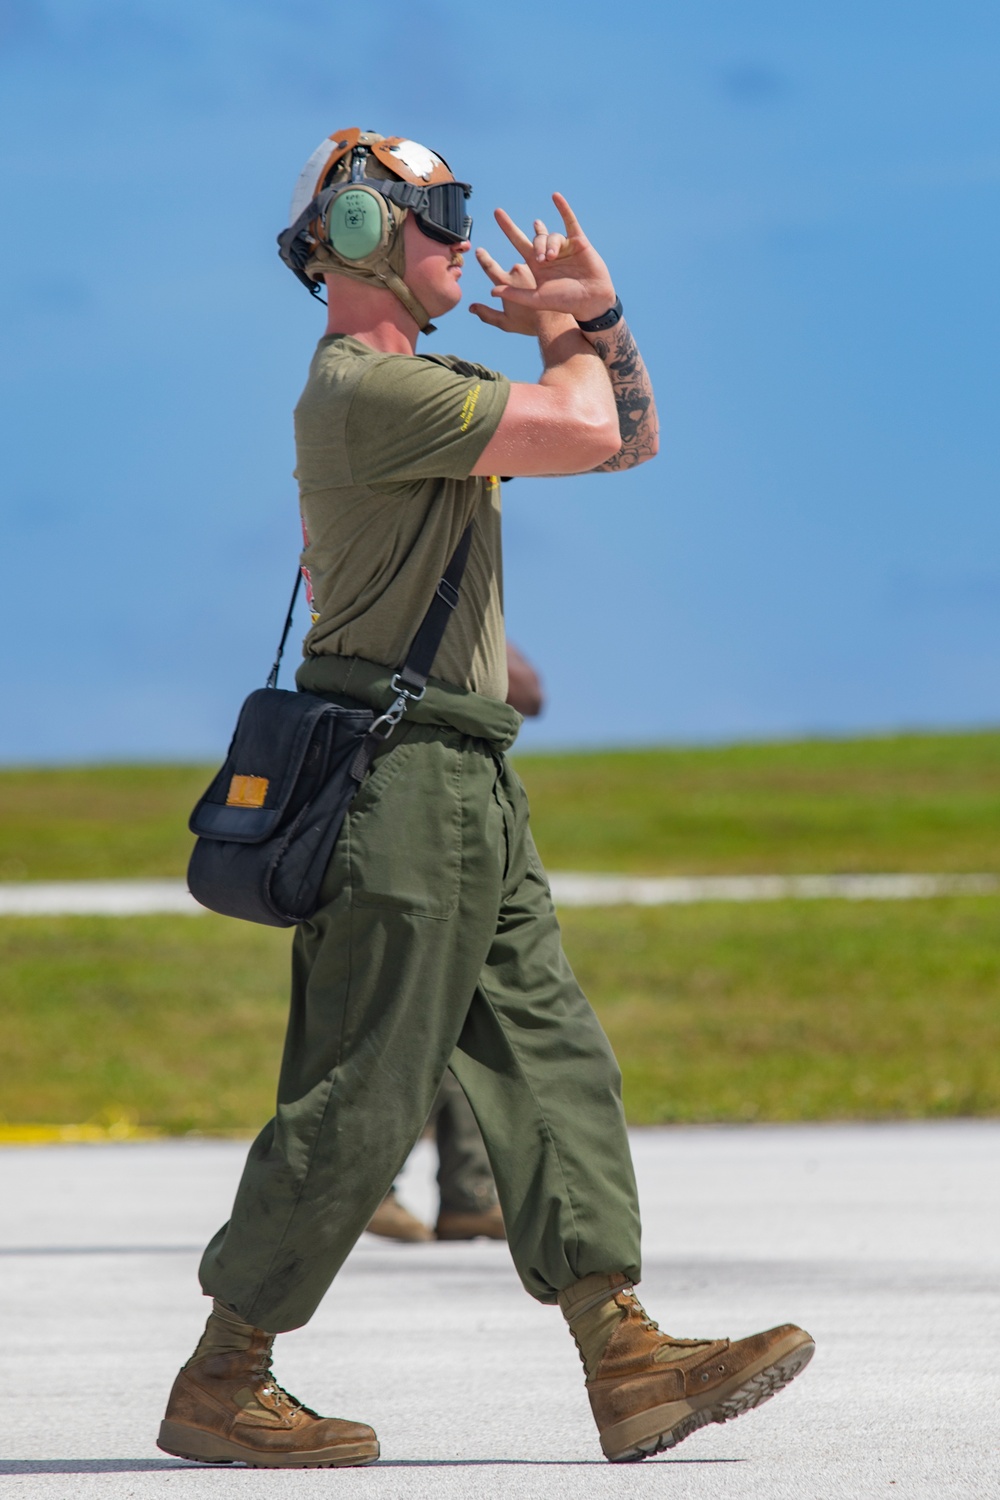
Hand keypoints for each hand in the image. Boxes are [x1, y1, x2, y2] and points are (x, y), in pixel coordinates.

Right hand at [468, 252, 541, 335]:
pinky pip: (542, 262)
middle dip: (517, 281)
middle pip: (513, 272)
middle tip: (525, 291)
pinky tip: (548, 268)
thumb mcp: (506, 323)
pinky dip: (543, 263)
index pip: (489, 267)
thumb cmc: (530, 324)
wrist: (555, 320)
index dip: (483, 258)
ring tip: (538, 285)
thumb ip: (487, 314)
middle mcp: (517, 270)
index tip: (479, 251)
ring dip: (532, 276)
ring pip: (528, 268)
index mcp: (505, 282)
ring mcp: (532, 266)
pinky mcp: (547, 264)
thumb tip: (471, 308)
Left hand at [487, 193, 615, 324]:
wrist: (590, 301)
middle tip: (542, 260)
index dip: (508, 228)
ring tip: (553, 257)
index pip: (518, 242)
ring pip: (552, 236)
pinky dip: (563, 209)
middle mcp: (549, 254)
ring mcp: (564, 247)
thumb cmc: (564, 302)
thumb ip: (515, 294)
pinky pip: (570, 222)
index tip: (497, 213)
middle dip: (537, 246)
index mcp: (537, 265)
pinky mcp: (579, 242)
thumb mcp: (536, 299)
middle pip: (536, 238)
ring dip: (551, 245)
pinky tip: (555, 197)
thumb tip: (492, 291)